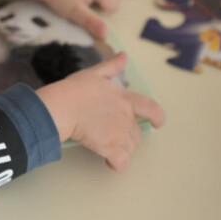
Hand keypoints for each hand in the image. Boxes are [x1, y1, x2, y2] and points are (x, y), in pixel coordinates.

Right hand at [36, 53, 165, 170]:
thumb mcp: (94, 73)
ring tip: (105, 147)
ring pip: (129, 148)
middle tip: (109, 135)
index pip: (151, 108)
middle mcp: (126, 117)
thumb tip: (124, 55)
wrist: (62, 107)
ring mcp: (120, 134)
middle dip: (126, 136)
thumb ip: (111, 66)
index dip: (157, 117)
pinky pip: (121, 162)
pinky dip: (117, 164)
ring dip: (120, 150)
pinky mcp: (110, 148)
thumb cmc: (75, 89)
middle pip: (136, 134)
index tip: (157, 123)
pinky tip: (108, 163)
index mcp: (125, 99)